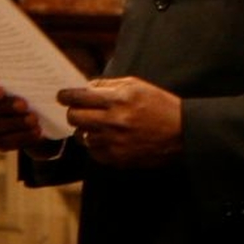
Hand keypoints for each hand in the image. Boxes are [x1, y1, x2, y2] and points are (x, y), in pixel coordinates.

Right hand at [0, 72, 47, 152]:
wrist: (35, 105)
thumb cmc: (29, 82)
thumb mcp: (31, 75)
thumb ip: (31, 73)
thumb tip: (46, 86)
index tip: (0, 92)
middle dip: (3, 107)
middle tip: (24, 105)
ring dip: (14, 123)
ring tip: (34, 119)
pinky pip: (3, 142)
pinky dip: (21, 137)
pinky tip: (36, 132)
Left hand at [58, 76, 181, 168]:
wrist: (181, 133)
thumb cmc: (160, 105)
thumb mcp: (137, 85)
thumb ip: (109, 84)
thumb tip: (86, 87)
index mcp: (118, 99)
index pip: (80, 96)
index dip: (67, 95)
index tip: (62, 96)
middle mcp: (113, 121)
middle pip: (75, 117)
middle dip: (74, 112)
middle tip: (78, 109)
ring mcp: (114, 142)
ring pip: (82, 136)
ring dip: (86, 129)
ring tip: (98, 124)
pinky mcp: (117, 159)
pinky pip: (93, 152)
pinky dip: (96, 144)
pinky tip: (107, 138)